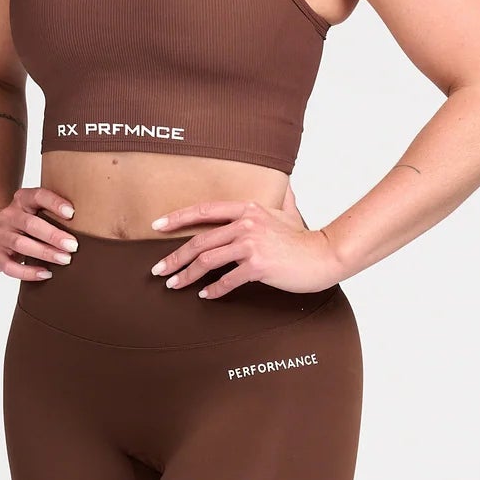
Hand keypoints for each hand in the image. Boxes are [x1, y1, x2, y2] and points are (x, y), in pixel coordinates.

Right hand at [0, 186, 77, 280]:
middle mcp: (8, 215)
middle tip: (73, 246)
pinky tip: (46, 274)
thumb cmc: (27, 223)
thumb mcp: (37, 211)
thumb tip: (94, 222)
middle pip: (30, 224)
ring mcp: (0, 235)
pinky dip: (28, 272)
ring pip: (20, 244)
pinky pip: (9, 266)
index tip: (72, 213)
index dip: (54, 203)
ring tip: (65, 260)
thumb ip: (56, 212)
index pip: (37, 196)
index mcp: (22, 199)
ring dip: (45, 253)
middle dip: (53, 236)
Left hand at [147, 190, 340, 297]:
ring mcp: (251, 244)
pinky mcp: (258, 265)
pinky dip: (213, 290)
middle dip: (175, 257)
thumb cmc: (303, 238)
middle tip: (158, 269)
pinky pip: (227, 280)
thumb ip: (281, 198)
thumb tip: (285, 184)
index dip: (178, 218)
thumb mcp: (288, 211)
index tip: (157, 226)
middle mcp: (246, 223)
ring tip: (174, 285)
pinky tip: (205, 295)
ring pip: (207, 260)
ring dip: (186, 275)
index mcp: (248, 209)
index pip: (204, 211)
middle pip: (199, 240)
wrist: (323, 256)